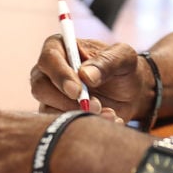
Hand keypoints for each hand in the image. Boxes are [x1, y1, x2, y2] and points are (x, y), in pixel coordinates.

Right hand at [29, 35, 148, 122]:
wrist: (131, 93)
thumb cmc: (124, 68)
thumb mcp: (124, 57)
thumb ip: (107, 61)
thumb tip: (85, 75)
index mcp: (61, 47)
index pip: (49, 58)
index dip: (60, 75)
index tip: (77, 91)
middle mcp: (50, 71)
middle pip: (41, 87)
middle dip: (68, 101)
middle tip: (96, 106)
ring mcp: (50, 94)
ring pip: (50, 109)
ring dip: (79, 115)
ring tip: (109, 113)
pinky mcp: (57, 113)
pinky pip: (61, 124)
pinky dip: (84, 125)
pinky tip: (109, 119)